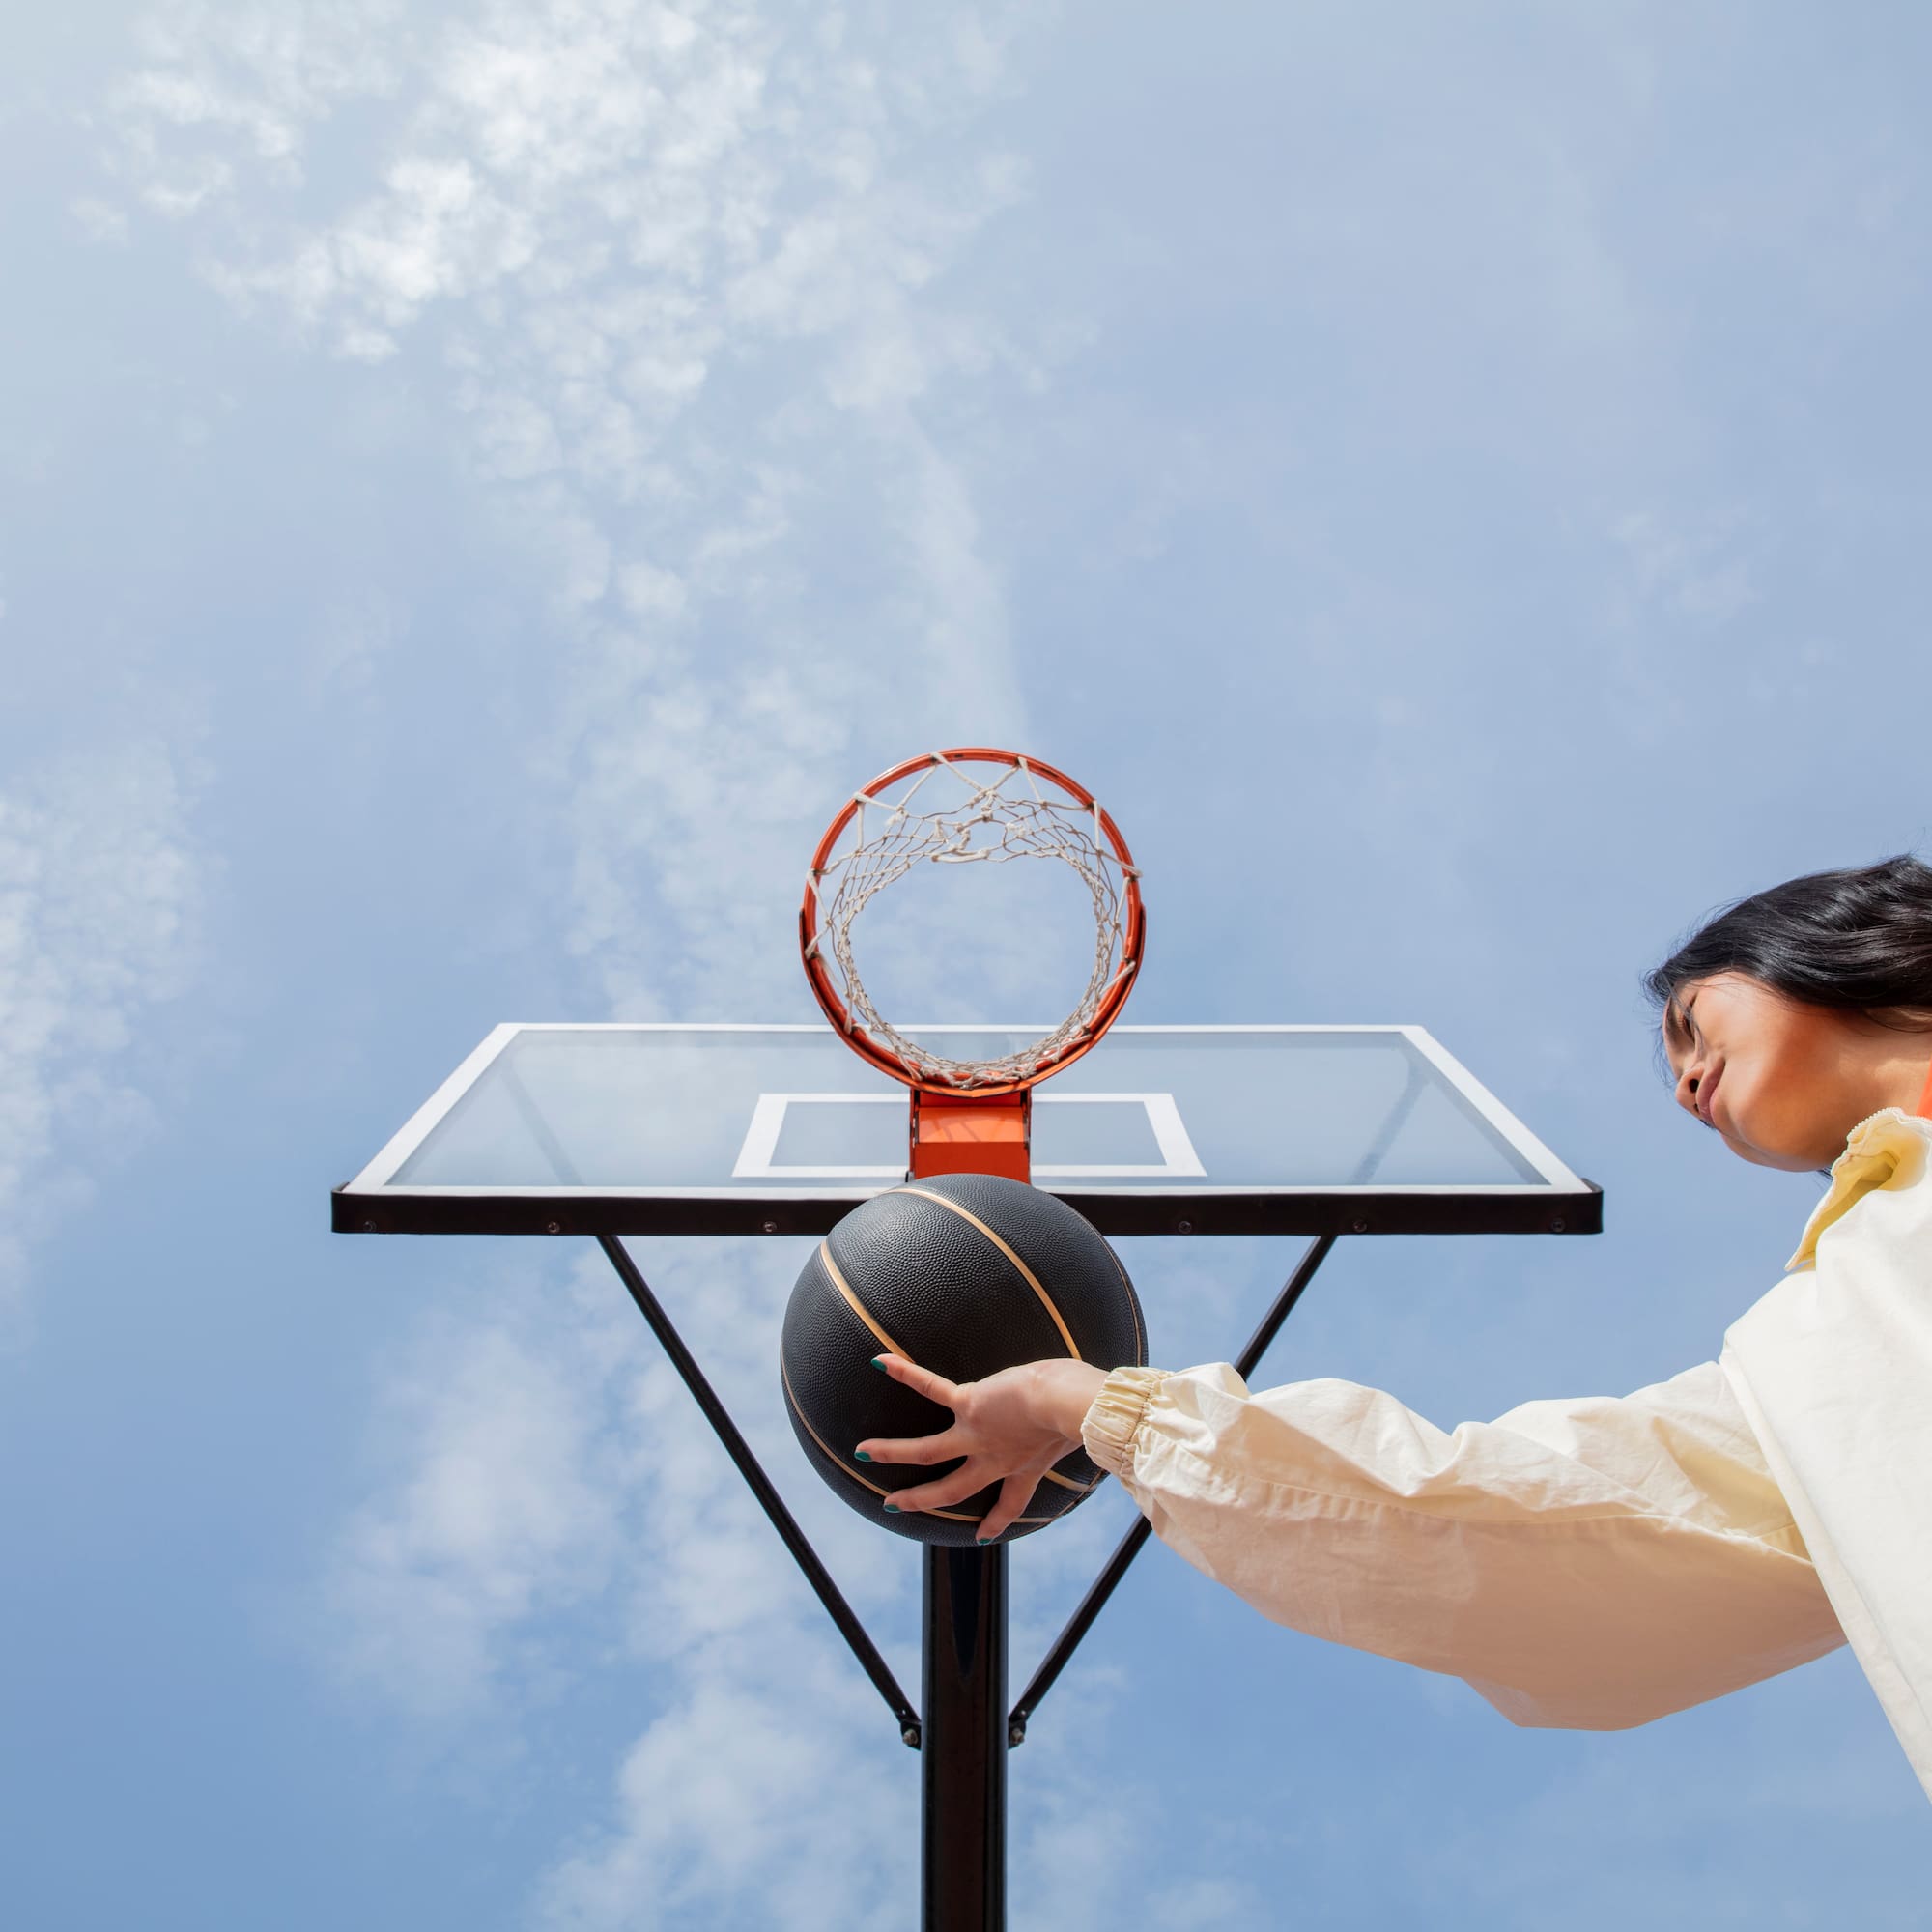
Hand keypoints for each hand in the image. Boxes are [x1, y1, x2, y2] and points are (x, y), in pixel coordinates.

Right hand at [857, 1355, 1108, 1541]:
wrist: (1068, 1403)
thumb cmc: (1080, 1406)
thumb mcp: (1079, 1426)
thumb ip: (1079, 1426)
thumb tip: (1105, 1417)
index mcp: (1024, 1465)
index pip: (1011, 1501)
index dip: (996, 1520)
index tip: (984, 1535)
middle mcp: (994, 1457)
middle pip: (951, 1488)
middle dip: (921, 1498)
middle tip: (895, 1504)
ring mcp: (976, 1435)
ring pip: (926, 1451)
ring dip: (892, 1451)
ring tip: (863, 1452)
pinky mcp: (969, 1404)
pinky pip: (931, 1387)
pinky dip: (906, 1373)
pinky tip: (882, 1362)